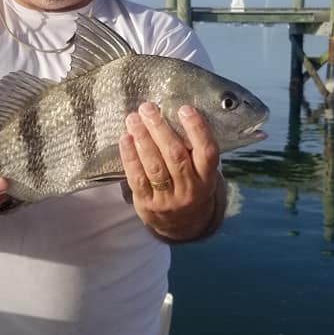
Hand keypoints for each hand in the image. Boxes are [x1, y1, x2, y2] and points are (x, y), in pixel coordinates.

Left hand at [118, 102, 224, 241]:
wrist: (181, 226)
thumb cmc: (190, 187)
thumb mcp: (201, 173)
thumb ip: (193, 150)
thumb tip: (170, 114)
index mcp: (207, 178)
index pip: (207, 152)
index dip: (197, 129)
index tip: (184, 109)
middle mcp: (190, 189)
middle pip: (175, 155)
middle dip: (160, 129)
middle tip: (148, 108)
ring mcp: (168, 199)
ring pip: (155, 166)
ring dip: (143, 139)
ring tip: (133, 119)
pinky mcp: (148, 204)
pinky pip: (137, 178)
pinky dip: (130, 157)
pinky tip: (125, 139)